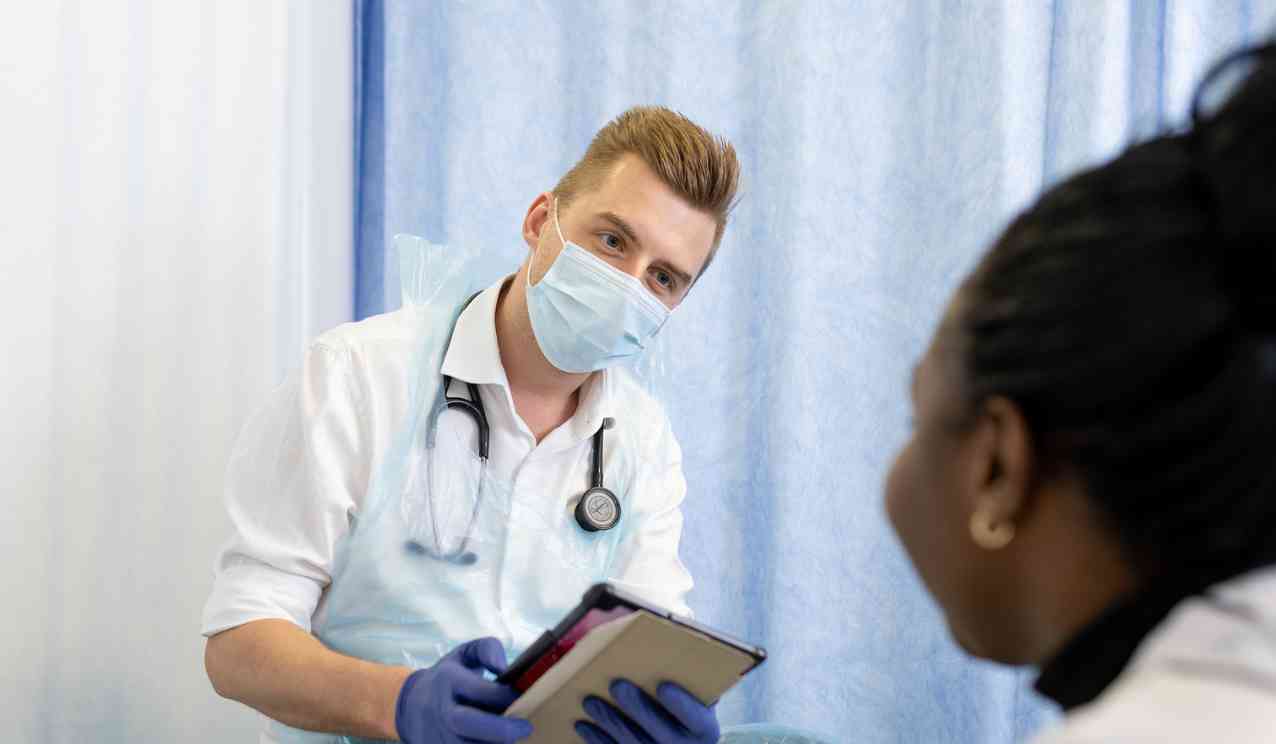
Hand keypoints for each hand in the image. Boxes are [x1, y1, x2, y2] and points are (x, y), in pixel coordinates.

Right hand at [395, 637, 533, 743]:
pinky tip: (494, 743)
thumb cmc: (449, 676)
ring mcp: (434, 732)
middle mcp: (439, 708)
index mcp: (448, 679)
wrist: (411, 703)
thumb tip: (503, 667)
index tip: (523, 697)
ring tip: (512, 738)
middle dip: (500, 729)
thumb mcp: (466, 653)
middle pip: (466, 723)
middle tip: (525, 728)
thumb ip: (489, 650)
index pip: (478, 690)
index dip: (504, 696)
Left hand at [575, 680, 719, 743]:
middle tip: (617, 684)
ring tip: (592, 701)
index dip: (681, 704)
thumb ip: (689, 672)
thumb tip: (675, 630)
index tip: (664, 686)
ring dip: (610, 722)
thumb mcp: (694, 692)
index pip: (697, 719)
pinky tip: (584, 725)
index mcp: (705, 730)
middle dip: (636, 708)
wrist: (676, 740)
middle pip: (660, 732)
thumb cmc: (682, 707)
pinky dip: (598, 741)